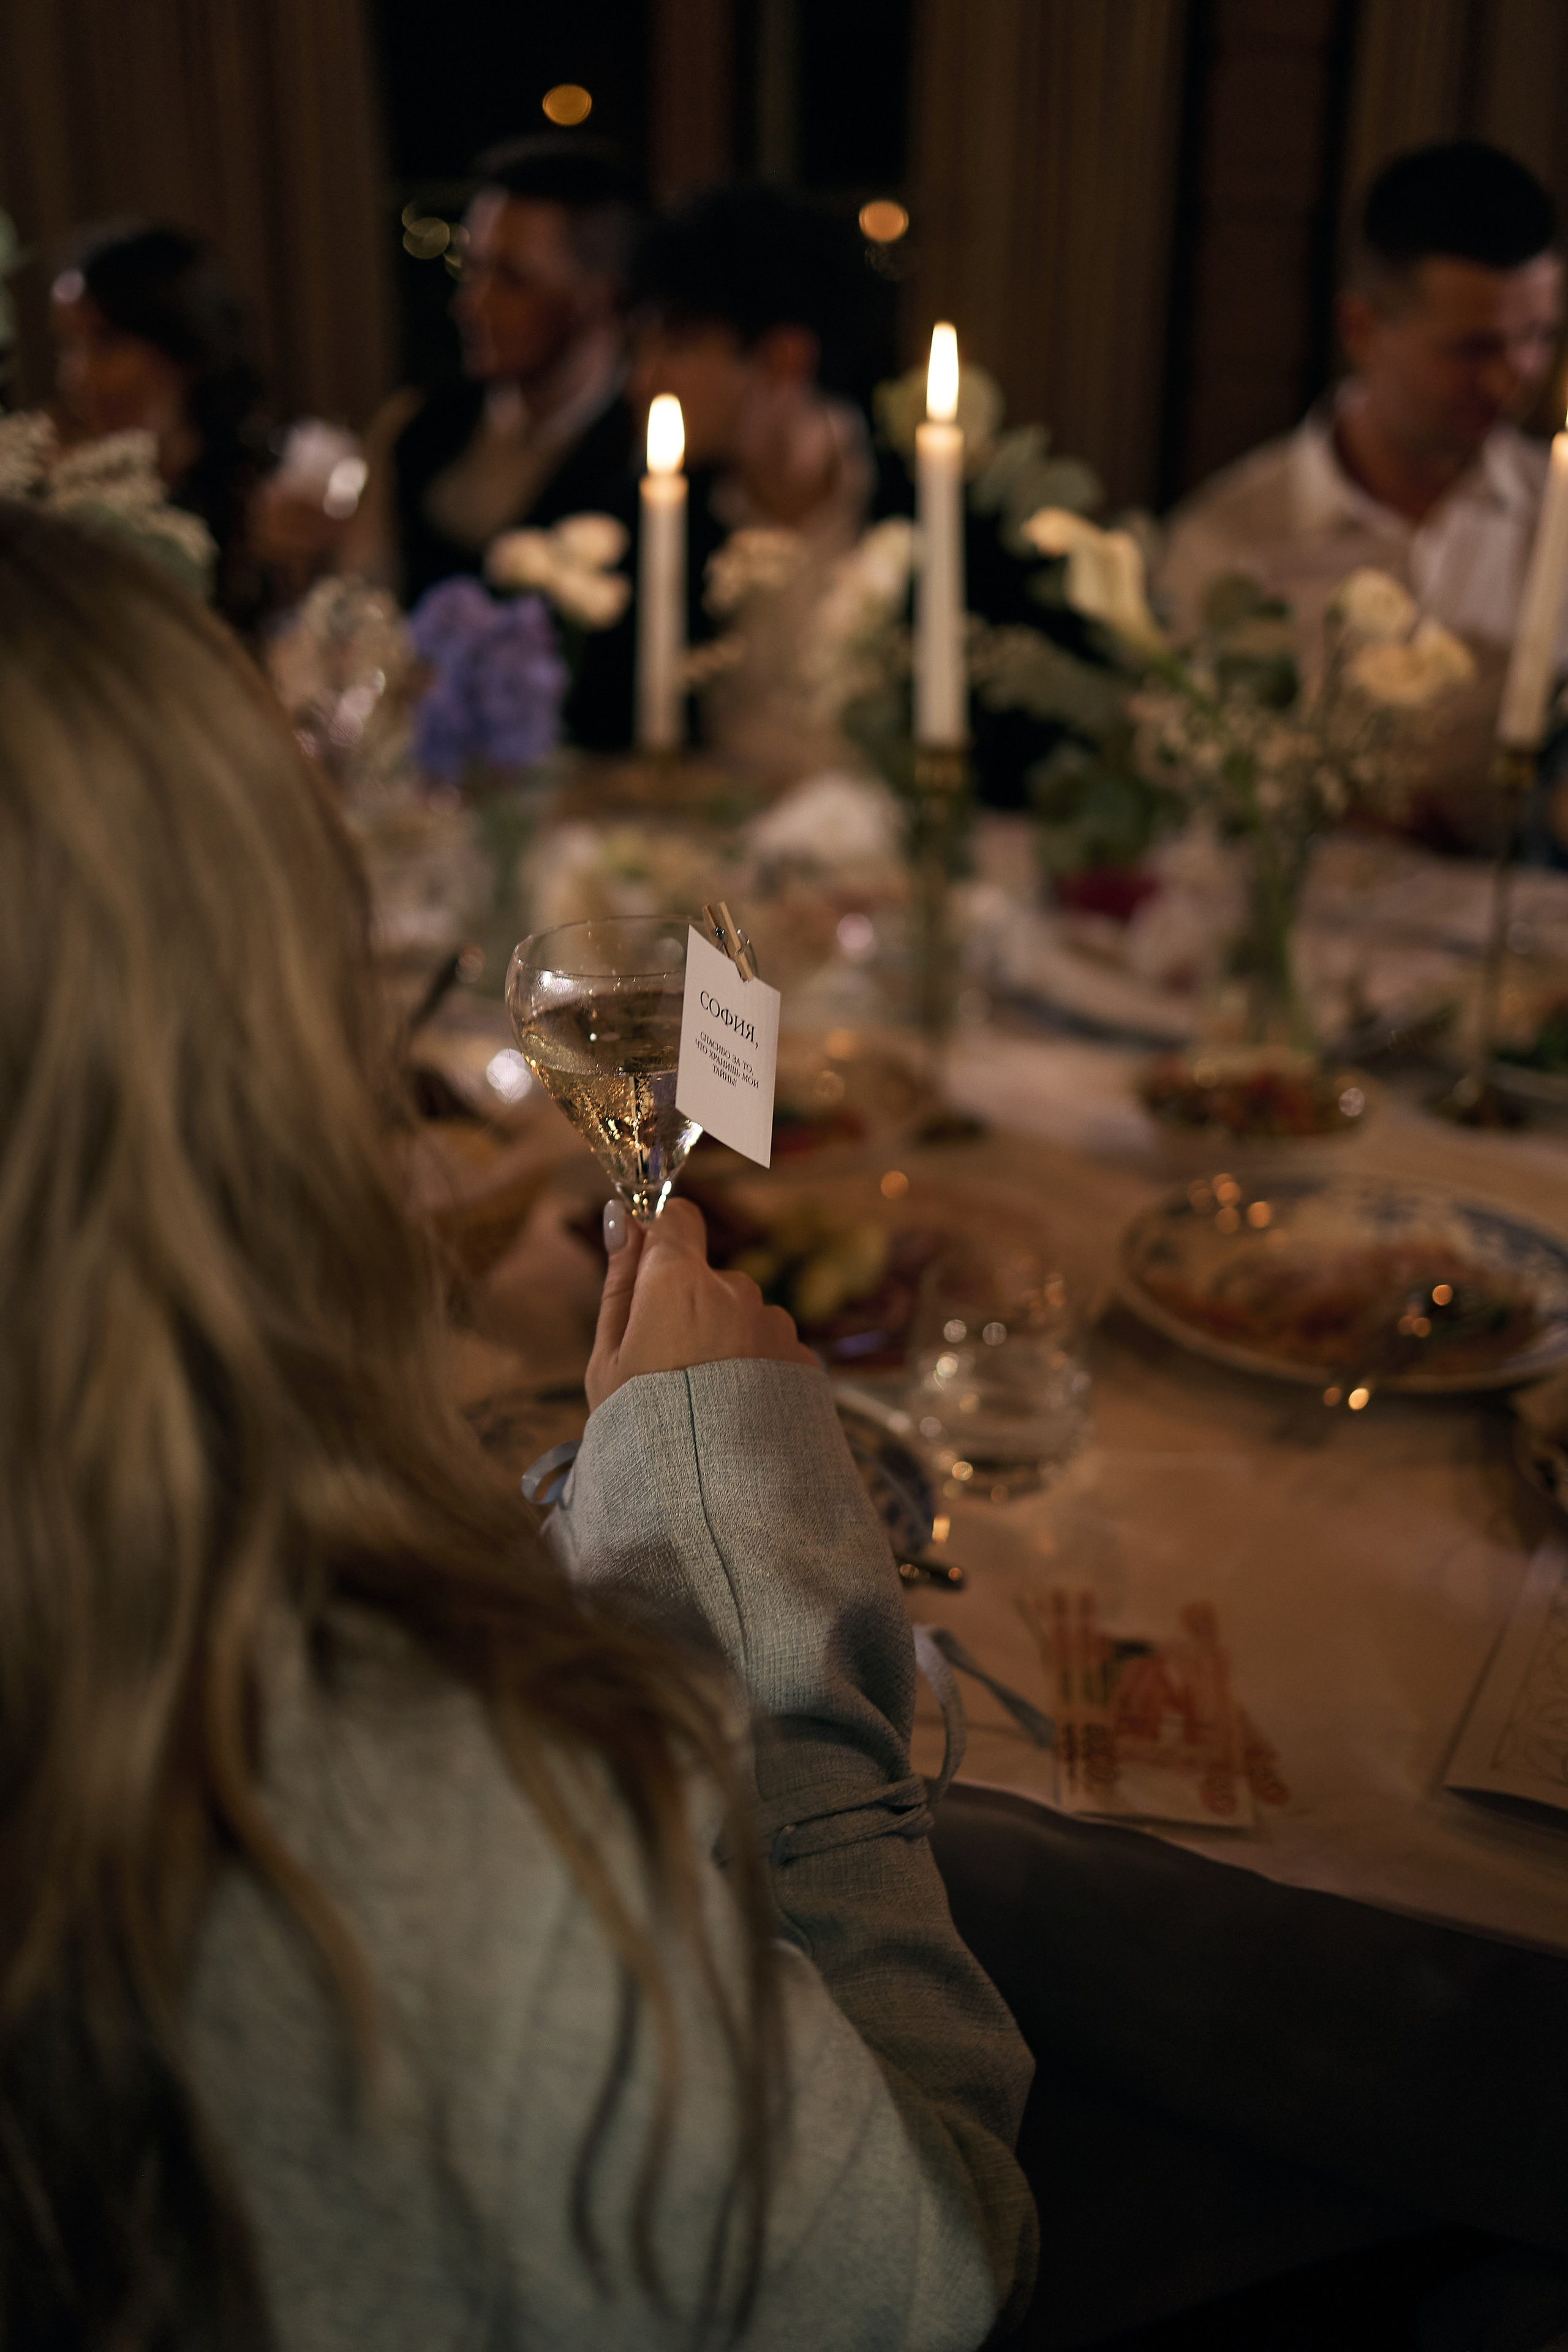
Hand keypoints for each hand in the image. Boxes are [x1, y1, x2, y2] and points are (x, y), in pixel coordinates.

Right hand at [585, 1197, 816, 1410]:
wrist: (714, 1501)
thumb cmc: (643, 1430)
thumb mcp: (608, 1358)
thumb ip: (619, 1280)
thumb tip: (622, 1216)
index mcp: (679, 1282)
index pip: (678, 1217)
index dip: (661, 1236)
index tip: (647, 1268)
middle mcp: (735, 1291)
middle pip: (707, 1276)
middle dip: (688, 1307)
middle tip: (666, 1370)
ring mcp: (774, 1325)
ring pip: (741, 1315)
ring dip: (725, 1342)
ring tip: (705, 1402)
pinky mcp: (801, 1359)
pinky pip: (768, 1349)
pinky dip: (753, 1371)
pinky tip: (736, 1413)